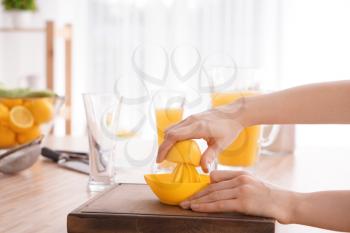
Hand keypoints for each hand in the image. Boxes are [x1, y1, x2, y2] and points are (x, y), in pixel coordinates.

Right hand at [157, 100, 246, 171]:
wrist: (235, 113)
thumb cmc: (230, 128)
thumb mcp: (221, 144)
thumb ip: (210, 156)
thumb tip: (203, 169)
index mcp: (197, 127)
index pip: (173, 136)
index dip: (164, 148)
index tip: (159, 160)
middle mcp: (191, 120)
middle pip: (169, 133)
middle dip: (163, 147)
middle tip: (163, 161)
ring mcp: (191, 118)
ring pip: (172, 129)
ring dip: (167, 141)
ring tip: (169, 155)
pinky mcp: (192, 118)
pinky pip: (177, 127)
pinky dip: (173, 137)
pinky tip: (177, 146)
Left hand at [180, 170, 294, 223]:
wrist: (289, 203)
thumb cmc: (272, 196)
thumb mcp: (254, 184)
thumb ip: (238, 184)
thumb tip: (220, 189)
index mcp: (241, 173)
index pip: (216, 177)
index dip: (203, 186)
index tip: (193, 192)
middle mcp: (240, 179)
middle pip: (211, 186)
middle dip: (196, 194)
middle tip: (183, 200)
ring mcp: (242, 189)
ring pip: (213, 195)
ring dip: (197, 201)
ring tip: (186, 206)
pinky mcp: (244, 202)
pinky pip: (220, 204)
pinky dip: (206, 207)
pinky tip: (196, 209)